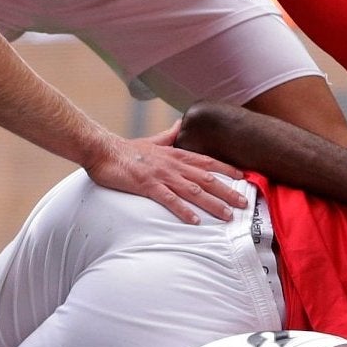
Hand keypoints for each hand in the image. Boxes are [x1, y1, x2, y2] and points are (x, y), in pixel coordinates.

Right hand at [84, 127, 246, 224]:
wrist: (102, 150)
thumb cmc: (126, 149)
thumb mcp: (152, 141)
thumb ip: (169, 136)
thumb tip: (180, 125)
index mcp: (175, 154)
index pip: (207, 162)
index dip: (227, 170)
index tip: (244, 178)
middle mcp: (172, 164)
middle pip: (206, 179)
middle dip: (227, 191)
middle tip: (244, 204)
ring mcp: (160, 175)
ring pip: (193, 191)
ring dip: (212, 203)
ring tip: (227, 216)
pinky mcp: (147, 185)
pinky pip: (169, 199)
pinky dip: (183, 210)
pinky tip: (194, 221)